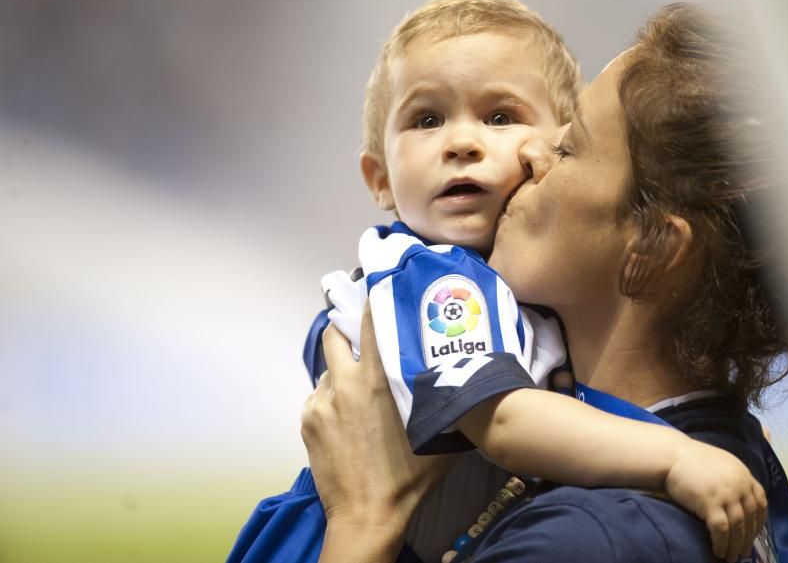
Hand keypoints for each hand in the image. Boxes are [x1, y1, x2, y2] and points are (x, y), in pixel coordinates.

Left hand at [300, 304, 454, 558]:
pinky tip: (348, 418)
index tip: (377, 287)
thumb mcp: (438, 430)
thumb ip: (443, 396)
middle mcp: (344, 383)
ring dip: (342, 371)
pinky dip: (332, 399)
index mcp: (376, 379)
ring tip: (359, 390)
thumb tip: (466, 376)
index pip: (370, 321)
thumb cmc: (409, 475)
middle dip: (346, 330)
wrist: (367, 514)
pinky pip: (319, 397)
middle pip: (334, 334)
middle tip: (364, 337)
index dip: (372, 300)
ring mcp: (320, 402)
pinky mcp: (307, 421)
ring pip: (329, 370)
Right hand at [664, 438, 767, 562]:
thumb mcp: (721, 463)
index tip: (754, 534)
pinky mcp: (710, 504)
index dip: (759, 521)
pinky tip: (718, 551)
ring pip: (737, 527)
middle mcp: (739, 485)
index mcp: (743, 475)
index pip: (760, 503)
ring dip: (735, 546)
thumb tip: (738, 498)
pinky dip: (721, 544)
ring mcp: (726, 495)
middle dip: (748, 539)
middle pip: (750, 518)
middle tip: (743, 552)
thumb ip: (733, 478)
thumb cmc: (692, 459)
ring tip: (731, 557)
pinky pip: (721, 530)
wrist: (672, 455)